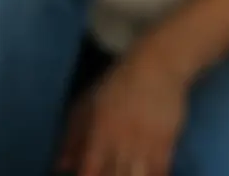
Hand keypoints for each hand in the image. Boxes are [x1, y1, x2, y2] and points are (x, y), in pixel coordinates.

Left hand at [56, 50, 189, 175]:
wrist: (157, 65)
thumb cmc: (117, 84)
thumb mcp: (87, 105)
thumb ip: (73, 137)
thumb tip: (61, 167)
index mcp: (99, 134)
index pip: (88, 171)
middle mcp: (121, 143)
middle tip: (108, 174)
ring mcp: (145, 143)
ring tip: (127, 174)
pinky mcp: (167, 141)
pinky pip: (160, 170)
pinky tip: (147, 175)